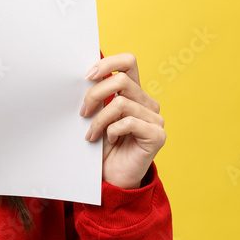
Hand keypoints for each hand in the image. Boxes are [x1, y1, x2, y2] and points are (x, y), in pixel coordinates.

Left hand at [80, 53, 164, 188]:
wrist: (112, 176)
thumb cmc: (102, 144)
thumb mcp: (96, 114)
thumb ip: (97, 95)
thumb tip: (84, 76)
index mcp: (134, 92)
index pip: (128, 62)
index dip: (108, 63)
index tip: (87, 76)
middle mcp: (147, 102)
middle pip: (121, 80)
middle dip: (95, 94)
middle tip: (82, 112)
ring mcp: (155, 118)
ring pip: (121, 103)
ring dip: (99, 119)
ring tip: (91, 133)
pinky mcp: (157, 135)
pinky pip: (129, 122)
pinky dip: (112, 131)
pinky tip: (110, 141)